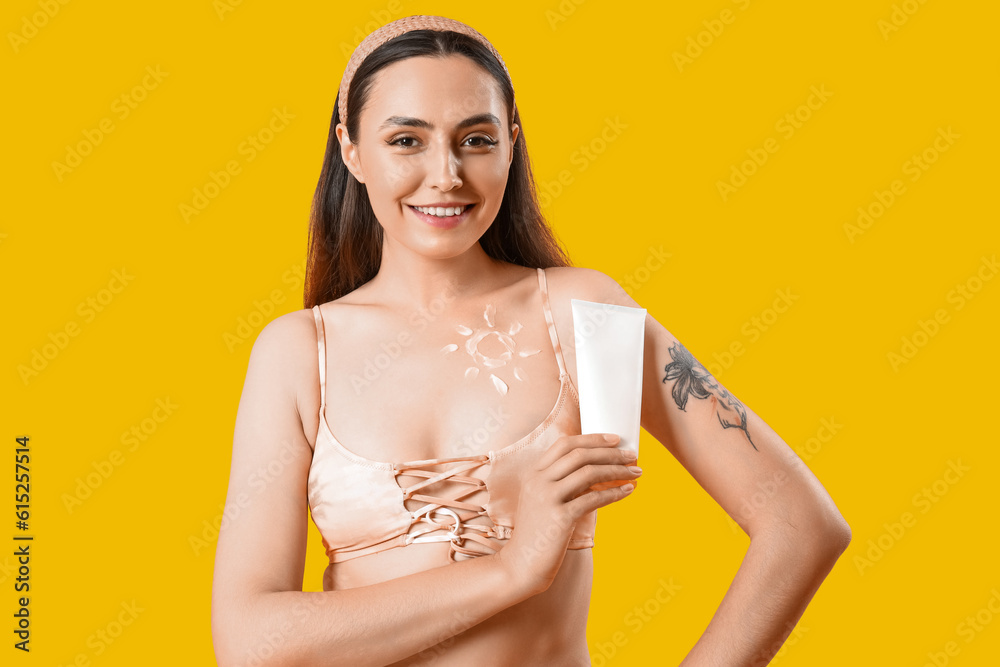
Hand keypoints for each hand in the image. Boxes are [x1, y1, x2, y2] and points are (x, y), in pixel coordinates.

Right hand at [493, 433, 640, 596]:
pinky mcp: (560, 518)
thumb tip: (597, 471)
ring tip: (636, 472)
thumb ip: (562, 484)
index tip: (615, 439)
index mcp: (534, 473)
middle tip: (632, 455)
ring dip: (617, 470)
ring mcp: (547, 498)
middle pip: (579, 455)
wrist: (520, 565)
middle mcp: (539, 481)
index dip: (592, 438)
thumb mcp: (543, 501)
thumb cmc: (538, 534)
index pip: (565, 444)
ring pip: (588, 473)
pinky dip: (614, 493)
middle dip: (610, 452)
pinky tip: (628, 491)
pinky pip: (593, 499)